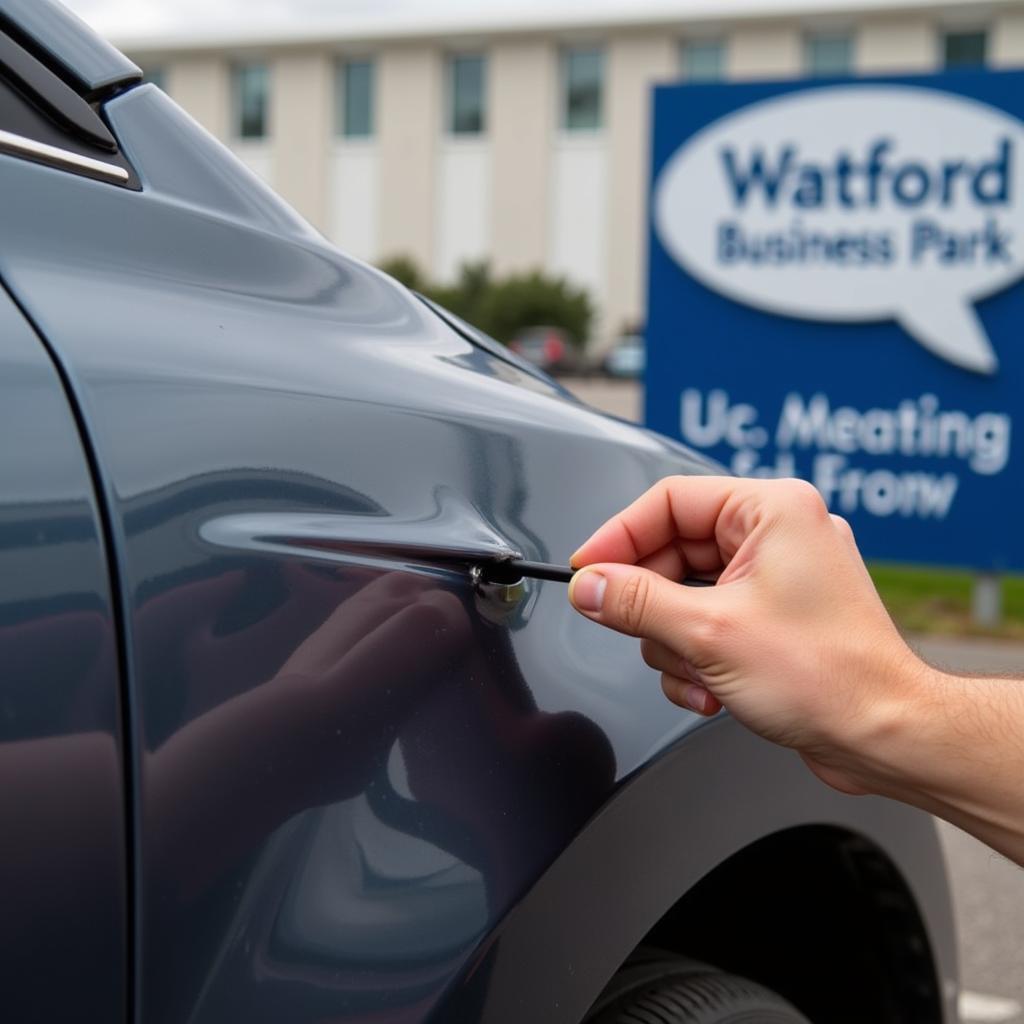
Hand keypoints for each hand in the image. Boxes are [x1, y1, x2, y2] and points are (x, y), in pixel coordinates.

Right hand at [567, 476, 926, 795]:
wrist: (885, 736)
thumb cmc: (829, 678)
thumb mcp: (708, 633)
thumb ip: (636, 602)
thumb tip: (590, 586)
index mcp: (771, 510)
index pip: (667, 501)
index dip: (618, 536)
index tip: (586, 571)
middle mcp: (777, 534)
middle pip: (672, 552)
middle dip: (653, 607)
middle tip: (629, 630)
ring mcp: (776, 577)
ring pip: (683, 594)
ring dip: (676, 644)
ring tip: (699, 675)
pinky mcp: (773, 616)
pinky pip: (707, 621)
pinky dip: (698, 659)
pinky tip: (712, 692)